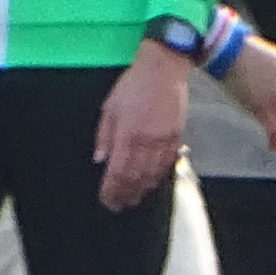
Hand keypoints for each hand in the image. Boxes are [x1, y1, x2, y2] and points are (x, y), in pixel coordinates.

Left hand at [92, 40, 190, 211]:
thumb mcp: (110, 106)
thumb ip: (104, 135)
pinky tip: (152, 182)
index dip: (111, 190)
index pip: (117, 172)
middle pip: (135, 178)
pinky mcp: (176, 137)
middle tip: (119, 205)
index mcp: (127, 135)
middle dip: (125, 194)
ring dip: (142, 189)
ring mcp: (163, 142)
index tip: (107, 201)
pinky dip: (158, 177)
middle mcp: (146, 143)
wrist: (164, 69)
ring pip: (152, 175)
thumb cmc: (132, 84)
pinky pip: (167, 164)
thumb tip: (99, 160)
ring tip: (134, 198)